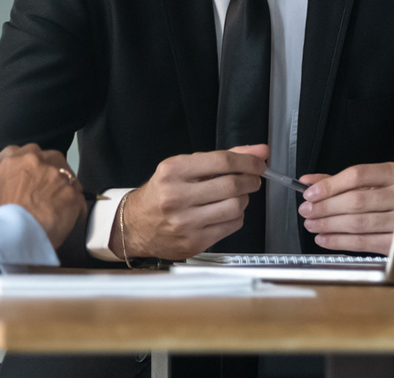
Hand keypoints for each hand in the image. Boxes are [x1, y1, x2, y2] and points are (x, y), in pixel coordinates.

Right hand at [0, 144, 85, 247]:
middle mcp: (35, 162)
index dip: (35, 165)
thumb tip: (15, 191)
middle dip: (53, 170)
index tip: (36, 174)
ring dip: (66, 186)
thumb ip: (8, 186)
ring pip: (68, 174)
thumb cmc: (5, 223)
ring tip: (60, 204)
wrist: (19, 236)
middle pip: (51, 156)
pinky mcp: (72, 190)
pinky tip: (71, 217)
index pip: (27, 151)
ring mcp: (56, 175)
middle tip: (50, 188)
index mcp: (13, 162)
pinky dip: (77, 207)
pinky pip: (80, 196)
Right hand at [113, 144, 267, 260]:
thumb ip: (221, 158)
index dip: (247, 161)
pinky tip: (226, 212)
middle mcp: (176, 197)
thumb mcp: (183, 168)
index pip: (221, 162)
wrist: (134, 226)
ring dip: (244, 199)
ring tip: (236, 195)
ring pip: (235, 207)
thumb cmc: (161, 194)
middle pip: (231, 185)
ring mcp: (185, 222)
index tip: (258, 163)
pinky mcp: (194, 242)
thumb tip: (258, 151)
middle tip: (252, 179)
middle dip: (250, 180)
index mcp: (172, 172)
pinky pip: (231, 226)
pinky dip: (236, 216)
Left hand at [298, 162, 393, 254]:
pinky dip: (340, 242)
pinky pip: (365, 243)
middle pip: (355, 201)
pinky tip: (325, 239)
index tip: (310, 192)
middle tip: (306, 210)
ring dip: (329, 225)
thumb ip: (343, 179)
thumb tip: (309, 182)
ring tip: (312, 224)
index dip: (330, 185)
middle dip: (325, 207)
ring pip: (358, 224)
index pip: (358, 176)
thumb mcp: (380, 179)